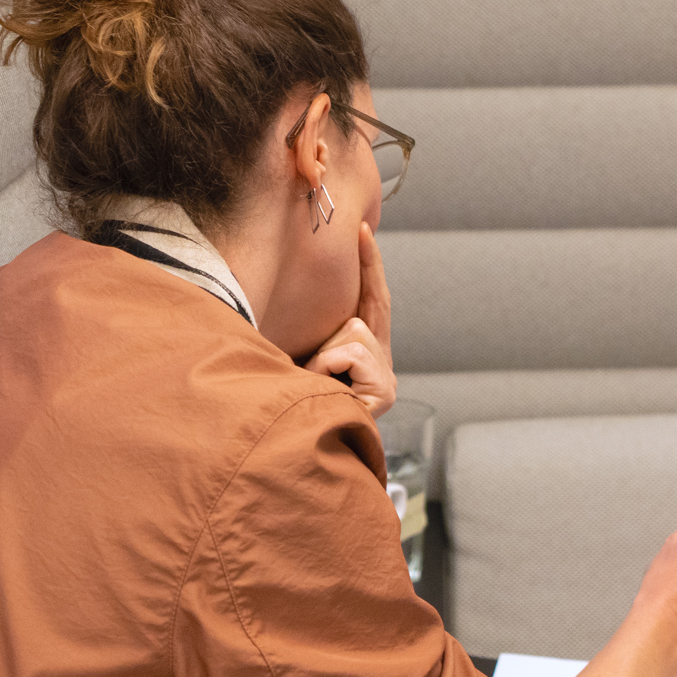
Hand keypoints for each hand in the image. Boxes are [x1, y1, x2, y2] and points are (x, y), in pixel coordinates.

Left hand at [304, 222, 394, 415]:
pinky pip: (351, 352)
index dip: (370, 264)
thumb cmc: (290, 401)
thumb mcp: (300, 355)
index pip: (373, 298)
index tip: (362, 229)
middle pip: (357, 319)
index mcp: (364, 352)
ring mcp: (387, 378)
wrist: (295, 446)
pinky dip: (329, 366)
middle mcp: (382, 362)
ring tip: (313, 387)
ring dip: (323, 357)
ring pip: (353, 333)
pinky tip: (326, 388)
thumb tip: (294, 284)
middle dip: (327, 342)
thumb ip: (311, 330)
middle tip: (310, 374)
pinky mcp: (385, 391)